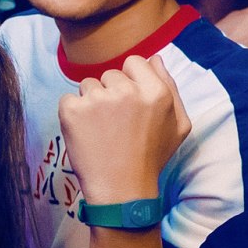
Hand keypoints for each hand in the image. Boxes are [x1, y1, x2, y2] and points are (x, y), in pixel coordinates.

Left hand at [57, 55, 188, 203]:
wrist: (122, 189)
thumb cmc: (152, 157)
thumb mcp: (178, 125)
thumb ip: (171, 87)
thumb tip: (155, 58)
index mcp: (156, 92)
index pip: (134, 62)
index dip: (132, 81)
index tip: (130, 104)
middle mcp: (128, 91)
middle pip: (110, 74)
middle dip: (112, 93)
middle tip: (117, 123)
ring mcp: (97, 99)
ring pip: (88, 85)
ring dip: (92, 103)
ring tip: (102, 130)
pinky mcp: (72, 110)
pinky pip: (68, 99)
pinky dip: (73, 115)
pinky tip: (87, 134)